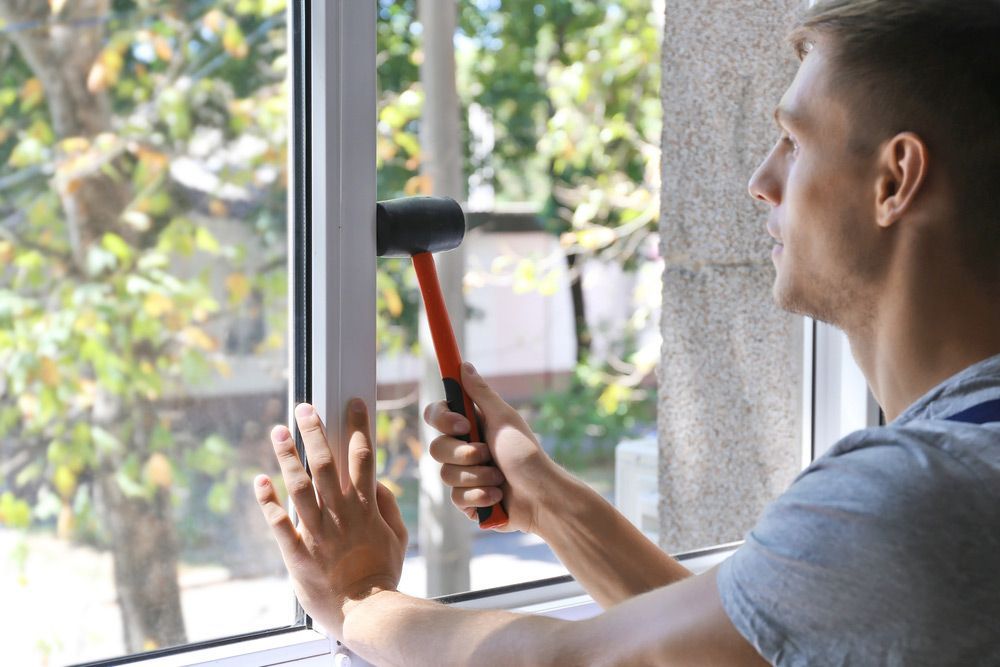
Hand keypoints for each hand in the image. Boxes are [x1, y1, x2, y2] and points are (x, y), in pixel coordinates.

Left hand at [254, 399, 407, 636]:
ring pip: (297, 485)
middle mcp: (340, 512)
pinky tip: (259, 480)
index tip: (352, 404)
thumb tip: (377, 483)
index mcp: (365, 506)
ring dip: (286, 456)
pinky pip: (278, 523)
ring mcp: (317, 531)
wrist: (367, 611)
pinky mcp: (297, 552)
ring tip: (277, 432)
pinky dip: (267, 500)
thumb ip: (388, 506)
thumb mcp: (398, 536)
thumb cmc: (384, 574)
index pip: (362, 456)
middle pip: (324, 463)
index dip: (357, 426)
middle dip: (313, 431)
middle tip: (304, 408)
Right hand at [423, 362, 561, 533]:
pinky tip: (497, 496)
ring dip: (477, 477)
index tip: (464, 426)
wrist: (542, 497)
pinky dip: (479, 496)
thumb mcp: (504, 419)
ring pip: (446, 475)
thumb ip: (481, 393)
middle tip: (488, 455)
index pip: (436, 415)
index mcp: (470, 425)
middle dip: (465, 455)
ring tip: (500, 479)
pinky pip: (456, 498)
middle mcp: (464, 448)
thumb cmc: (527, 454)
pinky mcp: (467, 499)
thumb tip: (464, 364)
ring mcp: (464, 474)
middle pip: (436, 448)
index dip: (443, 420)